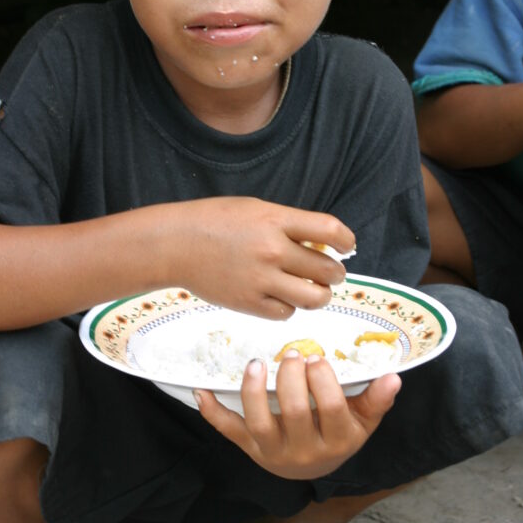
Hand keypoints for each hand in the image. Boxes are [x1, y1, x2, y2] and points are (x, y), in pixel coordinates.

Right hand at [173, 197, 355, 320]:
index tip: (347, 246)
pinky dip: (290, 307)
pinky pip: (287, 313)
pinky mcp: (249, 304)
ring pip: (314, 298)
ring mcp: (261, 279)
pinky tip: (282, 296)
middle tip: (329, 273)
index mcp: (276, 220)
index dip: (347, 241)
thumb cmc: (215, 221)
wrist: (176, 244)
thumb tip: (323, 244)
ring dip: (320, 295)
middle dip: (335, 273)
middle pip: (327, 270)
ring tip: (313, 289)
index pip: (330, 230)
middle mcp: (272, 250)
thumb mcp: (257, 209)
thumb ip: (289, 225)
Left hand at [194, 351, 399, 479]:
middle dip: (291, 379)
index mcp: (338, 442)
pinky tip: (202, 390)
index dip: (322, 380)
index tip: (317, 358)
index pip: (331, 408)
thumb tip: (393, 376)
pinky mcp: (249, 449)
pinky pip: (228, 431)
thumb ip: (377, 400)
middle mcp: (305, 452)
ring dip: (253, 390)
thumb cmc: (338, 434)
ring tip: (256, 363)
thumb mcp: (363, 422)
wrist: (311, 471)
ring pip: (258, 422)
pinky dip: (212, 412)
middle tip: (291, 355)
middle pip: (295, 412)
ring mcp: (273, 452)